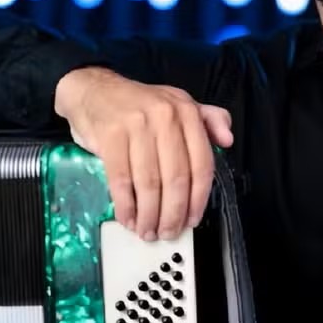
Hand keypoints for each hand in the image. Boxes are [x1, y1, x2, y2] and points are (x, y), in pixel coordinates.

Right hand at [54, 67, 233, 240]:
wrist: (94, 89)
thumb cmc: (139, 104)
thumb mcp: (178, 103)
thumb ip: (208, 120)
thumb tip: (228, 140)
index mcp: (186, 111)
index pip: (201, 163)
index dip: (199, 199)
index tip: (192, 220)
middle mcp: (165, 116)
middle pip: (176, 178)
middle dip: (173, 214)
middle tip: (168, 233)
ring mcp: (136, 125)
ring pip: (149, 183)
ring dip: (149, 215)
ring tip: (148, 231)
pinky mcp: (110, 136)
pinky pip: (121, 180)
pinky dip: (126, 206)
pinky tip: (128, 218)